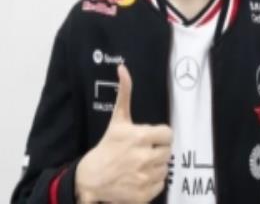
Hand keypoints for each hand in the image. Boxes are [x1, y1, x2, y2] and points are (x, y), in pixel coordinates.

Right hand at [75, 64, 172, 202]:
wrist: (92, 177)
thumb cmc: (108, 145)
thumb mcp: (118, 119)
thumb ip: (124, 93)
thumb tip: (123, 68)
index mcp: (141, 137)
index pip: (168, 134)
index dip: (160, 135)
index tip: (150, 138)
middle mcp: (144, 157)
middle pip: (168, 152)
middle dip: (157, 150)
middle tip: (143, 151)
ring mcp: (144, 178)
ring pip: (165, 168)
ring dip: (156, 166)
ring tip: (140, 163)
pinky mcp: (143, 195)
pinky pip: (160, 185)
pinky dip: (152, 182)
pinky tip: (139, 176)